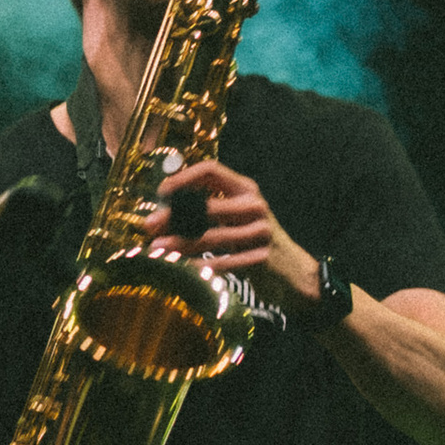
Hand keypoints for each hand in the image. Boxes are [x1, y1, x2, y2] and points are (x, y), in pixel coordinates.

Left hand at [155, 156, 317, 315]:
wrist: (295, 274)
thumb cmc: (257, 242)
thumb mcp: (239, 218)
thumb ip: (211, 210)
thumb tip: (165, 211)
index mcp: (246, 189)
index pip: (212, 170)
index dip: (183, 177)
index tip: (161, 192)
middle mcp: (254, 205)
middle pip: (206, 205)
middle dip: (173, 216)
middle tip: (148, 226)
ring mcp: (261, 231)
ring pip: (211, 236)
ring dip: (179, 243)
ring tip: (157, 248)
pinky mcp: (262, 257)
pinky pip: (223, 262)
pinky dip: (200, 266)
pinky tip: (182, 270)